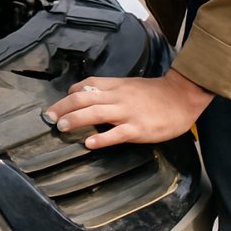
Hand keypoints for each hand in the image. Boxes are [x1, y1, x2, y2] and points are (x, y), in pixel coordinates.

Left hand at [43, 71, 214, 148]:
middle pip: (84, 98)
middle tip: (48, 118)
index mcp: (116, 86)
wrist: (182, 96)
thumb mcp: (131, 86)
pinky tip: (90, 144)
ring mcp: (128, 112)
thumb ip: (112, 91)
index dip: (69, 95)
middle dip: (63, 108)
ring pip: (96, 113)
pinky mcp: (138, 128)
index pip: (86, 86)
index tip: (59, 106)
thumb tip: (90, 98)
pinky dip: (102, 138)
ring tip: (61, 128)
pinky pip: (117, 133)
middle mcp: (118, 97)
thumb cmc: (157, 93)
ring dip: (76, 120)